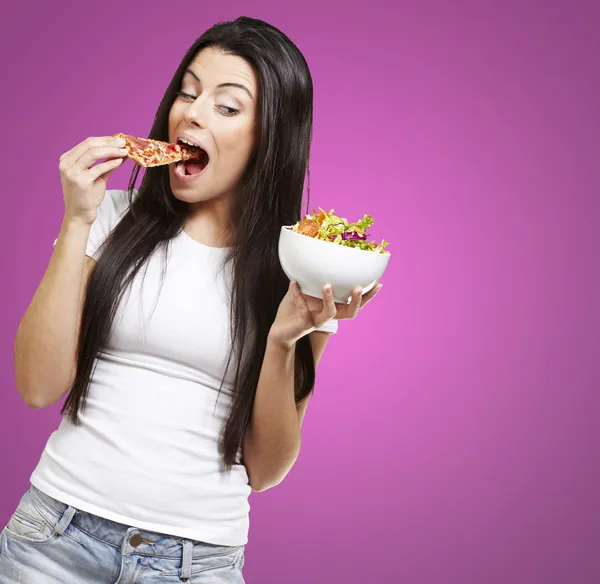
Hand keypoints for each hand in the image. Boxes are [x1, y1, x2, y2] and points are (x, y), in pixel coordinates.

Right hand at [59, 136, 128, 225]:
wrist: (80, 215)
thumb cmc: (87, 196)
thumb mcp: (97, 176)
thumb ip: (106, 163)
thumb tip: (121, 151)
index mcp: (67, 159)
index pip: (88, 142)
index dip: (105, 139)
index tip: (120, 139)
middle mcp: (66, 163)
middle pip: (90, 144)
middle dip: (110, 142)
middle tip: (125, 143)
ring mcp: (71, 172)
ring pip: (94, 153)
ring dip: (112, 150)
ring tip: (125, 151)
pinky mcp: (80, 181)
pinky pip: (99, 168)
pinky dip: (111, 163)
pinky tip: (120, 161)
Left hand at [268, 281, 382, 348]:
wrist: (281, 328)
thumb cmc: (295, 308)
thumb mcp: (307, 289)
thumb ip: (315, 277)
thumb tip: (321, 254)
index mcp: (335, 307)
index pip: (356, 303)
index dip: (368, 296)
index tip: (378, 283)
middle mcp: (329, 315)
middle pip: (351, 312)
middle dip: (357, 301)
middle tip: (357, 288)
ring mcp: (318, 321)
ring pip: (330, 313)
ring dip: (329, 299)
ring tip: (327, 285)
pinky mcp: (305, 323)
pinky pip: (303, 308)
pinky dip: (297, 294)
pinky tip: (293, 283)